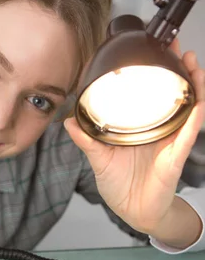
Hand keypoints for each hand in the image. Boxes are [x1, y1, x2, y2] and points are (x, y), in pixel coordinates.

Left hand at [65, 43, 204, 236]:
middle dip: (179, 70)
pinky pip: (186, 138)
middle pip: (175, 95)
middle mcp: (160, 131)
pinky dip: (193, 122)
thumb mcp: (99, 158)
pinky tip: (197, 106)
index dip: (155, 73)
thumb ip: (86, 139)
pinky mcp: (174, 159)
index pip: (152, 94)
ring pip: (188, 110)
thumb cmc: (120, 185)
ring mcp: (170, 143)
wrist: (133, 212)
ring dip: (194, 87)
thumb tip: (68, 121)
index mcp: (142, 128)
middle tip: (176, 47)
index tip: (153, 51)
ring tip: (192, 66)